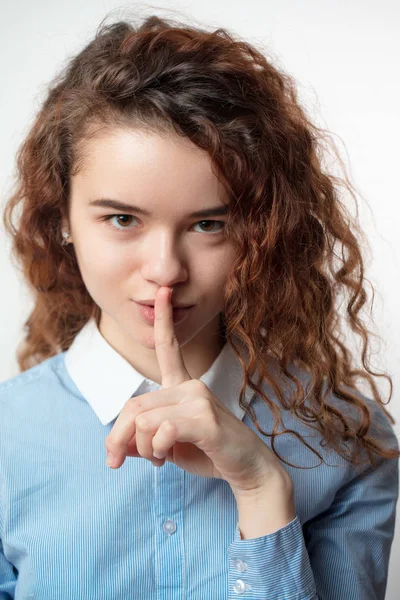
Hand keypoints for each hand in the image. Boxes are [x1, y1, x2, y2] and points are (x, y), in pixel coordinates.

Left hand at [104, 286, 291, 496]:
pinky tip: (167, 457)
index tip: (164, 291)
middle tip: (119, 460)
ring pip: (143, 420)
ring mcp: (199, 400)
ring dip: (141, 449)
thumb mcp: (167, 447)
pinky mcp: (205, 420)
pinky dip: (156, 450)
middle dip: (120, 437)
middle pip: (134, 405)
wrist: (250, 470)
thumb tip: (114, 449)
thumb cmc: (209, 453)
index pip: (169, 346)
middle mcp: (191, 386)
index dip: (163, 319)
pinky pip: (161, 431)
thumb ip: (141, 441)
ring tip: (157, 459)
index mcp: (183, 385)